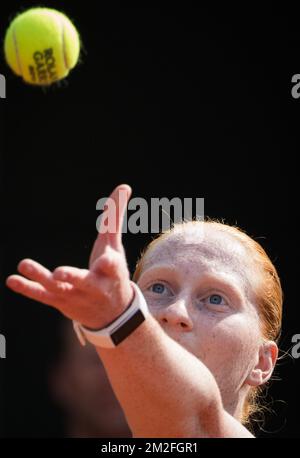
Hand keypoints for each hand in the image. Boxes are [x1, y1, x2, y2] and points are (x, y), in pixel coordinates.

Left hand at [6, 184, 133, 328]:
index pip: (112, 267)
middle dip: (72, 278)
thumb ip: (115, 217)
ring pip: (57, 288)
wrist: (112, 313)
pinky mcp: (60, 302)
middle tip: (59, 273)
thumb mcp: (115, 246)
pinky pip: (43, 295)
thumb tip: (124, 186)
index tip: (106, 260)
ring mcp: (75, 295)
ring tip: (23, 264)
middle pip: (83, 282)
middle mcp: (94, 287)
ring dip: (40, 278)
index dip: (109, 264)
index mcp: (111, 273)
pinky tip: (12, 279)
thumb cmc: (113, 273)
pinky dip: (28, 288)